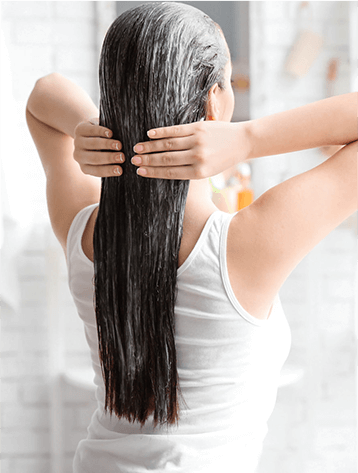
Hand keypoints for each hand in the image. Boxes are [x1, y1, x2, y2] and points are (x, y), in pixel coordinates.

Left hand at [73, 118, 124, 176]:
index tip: (120, 170)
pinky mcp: (79, 130)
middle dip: (109, 158)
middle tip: (122, 157)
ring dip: (107, 145)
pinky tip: (110, 133)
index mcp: (85, 167)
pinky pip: (91, 131)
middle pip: (94, 158)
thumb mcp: (102, 159)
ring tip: (119, 145)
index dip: (109, 170)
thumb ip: (109, 163)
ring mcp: (77, 143)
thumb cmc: (100, 150)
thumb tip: (125, 165)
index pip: (97, 171)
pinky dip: (101, 132)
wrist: (86, 133)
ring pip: (93, 144)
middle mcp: (79, 157)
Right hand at [132, 120, 250, 179]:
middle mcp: (197, 157)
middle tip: (133, 160)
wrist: (243, 141)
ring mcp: (197, 141)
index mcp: (199, 172)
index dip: (153, 172)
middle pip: (166, 159)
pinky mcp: (199, 128)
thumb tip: (165, 170)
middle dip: (148, 160)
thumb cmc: (223, 158)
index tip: (140, 172)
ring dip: (150, 146)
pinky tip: (150, 134)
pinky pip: (176, 130)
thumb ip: (189, 170)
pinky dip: (161, 132)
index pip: (170, 173)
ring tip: (137, 148)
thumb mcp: (209, 171)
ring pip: (168, 144)